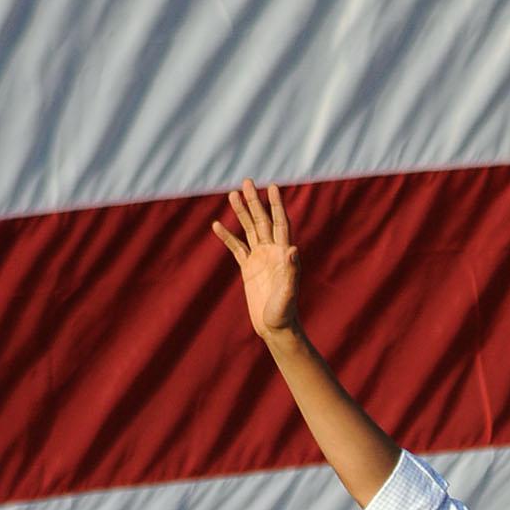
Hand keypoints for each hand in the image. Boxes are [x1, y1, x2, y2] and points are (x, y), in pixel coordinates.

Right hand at [214, 178, 300, 338]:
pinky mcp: (248, 268)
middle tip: (246, 182)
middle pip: (262, 220)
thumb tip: (292, 249)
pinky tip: (217, 224)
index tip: (272, 186)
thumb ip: (290, 272)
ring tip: (231, 194)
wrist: (275, 328)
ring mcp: (259, 258)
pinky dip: (227, 236)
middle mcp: (272, 252)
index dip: (276, 205)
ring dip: (241, 212)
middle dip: (254, 201)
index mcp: (283, 254)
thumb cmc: (284, 312)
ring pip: (249, 230)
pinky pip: (236, 248)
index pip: (280, 223)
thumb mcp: (288, 292)